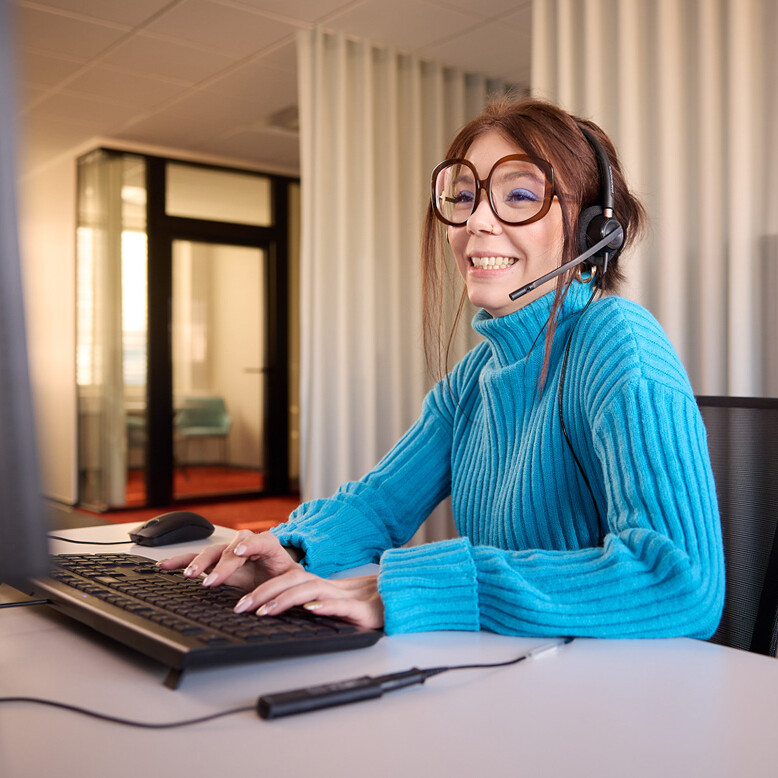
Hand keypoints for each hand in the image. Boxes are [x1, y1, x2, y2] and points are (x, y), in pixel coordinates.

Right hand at [157, 529, 301, 591]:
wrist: (279, 574)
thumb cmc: (285, 577)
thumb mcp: (293, 580)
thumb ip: (288, 587)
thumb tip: (282, 600)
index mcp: (270, 546)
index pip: (261, 540)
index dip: (250, 545)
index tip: (240, 551)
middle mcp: (246, 545)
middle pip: (232, 548)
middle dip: (221, 564)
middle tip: (212, 580)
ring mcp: (229, 552)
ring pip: (213, 552)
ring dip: (200, 563)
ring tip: (190, 574)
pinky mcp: (216, 561)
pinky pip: (197, 558)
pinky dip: (181, 561)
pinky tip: (165, 565)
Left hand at [234, 569, 383, 629]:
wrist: (398, 601)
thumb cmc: (363, 605)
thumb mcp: (329, 605)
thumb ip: (307, 605)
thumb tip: (273, 611)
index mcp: (318, 585)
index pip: (285, 581)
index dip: (261, 588)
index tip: (239, 602)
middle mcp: (327, 586)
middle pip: (291, 581)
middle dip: (263, 593)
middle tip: (240, 607)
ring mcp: (344, 596)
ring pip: (310, 590)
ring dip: (286, 599)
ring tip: (266, 610)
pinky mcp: (361, 609)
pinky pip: (341, 605)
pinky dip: (326, 605)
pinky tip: (312, 608)